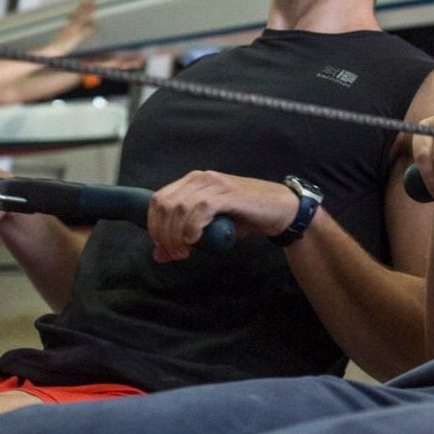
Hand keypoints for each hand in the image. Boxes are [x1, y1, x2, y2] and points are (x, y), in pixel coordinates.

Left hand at [147, 171, 299, 261]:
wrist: (280, 209)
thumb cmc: (246, 217)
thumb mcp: (211, 228)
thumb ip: (184, 238)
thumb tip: (159, 255)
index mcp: (192, 181)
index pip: (157, 199)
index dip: (154, 225)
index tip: (162, 246)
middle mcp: (201, 178)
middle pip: (165, 204)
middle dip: (163, 233)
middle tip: (174, 253)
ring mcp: (215, 184)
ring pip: (179, 207)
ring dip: (176, 234)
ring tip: (184, 252)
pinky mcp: (229, 194)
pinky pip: (201, 209)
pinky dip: (192, 227)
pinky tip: (195, 240)